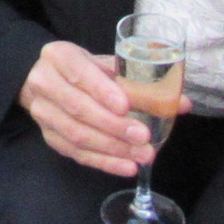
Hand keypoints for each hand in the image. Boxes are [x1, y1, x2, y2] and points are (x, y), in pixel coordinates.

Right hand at [18, 41, 151, 177]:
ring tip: (143, 155)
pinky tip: (127, 167)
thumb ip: (139, 80)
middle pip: (78, 108)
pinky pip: (76, 154)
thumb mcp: (106, 64)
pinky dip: (104, 162)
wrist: (47, 79)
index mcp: (58, 56)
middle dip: (113, 126)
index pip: (79, 72)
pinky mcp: (48, 136)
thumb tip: (181, 103)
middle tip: (144, 137)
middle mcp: (44, 83)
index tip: (126, 106)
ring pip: (77, 134)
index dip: (102, 91)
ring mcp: (42, 112)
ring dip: (112, 148)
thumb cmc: (85, 70)